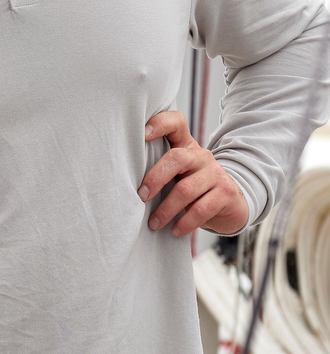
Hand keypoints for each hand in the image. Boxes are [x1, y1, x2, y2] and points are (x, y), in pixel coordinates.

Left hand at [140, 111, 247, 237]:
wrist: (230, 203)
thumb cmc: (193, 186)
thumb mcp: (177, 173)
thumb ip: (158, 168)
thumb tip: (122, 180)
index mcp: (186, 146)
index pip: (176, 123)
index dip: (161, 123)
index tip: (143, 134)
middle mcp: (201, 156)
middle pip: (176, 158)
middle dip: (155, 179)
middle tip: (141, 197)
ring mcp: (215, 173)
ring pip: (186, 189)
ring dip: (166, 210)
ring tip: (153, 224)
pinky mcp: (225, 194)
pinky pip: (201, 209)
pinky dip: (185, 222)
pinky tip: (175, 230)